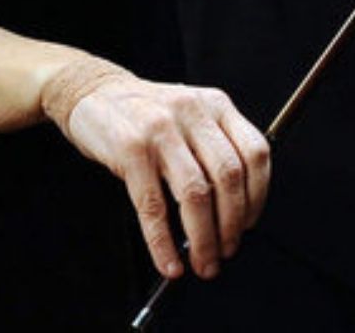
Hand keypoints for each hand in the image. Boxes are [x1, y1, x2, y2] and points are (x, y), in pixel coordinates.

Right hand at [42, 59, 270, 280]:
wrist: (96, 92)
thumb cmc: (148, 111)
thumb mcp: (193, 113)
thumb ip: (216, 146)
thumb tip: (235, 209)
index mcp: (217, 104)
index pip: (254, 151)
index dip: (258, 194)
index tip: (250, 222)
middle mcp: (194, 113)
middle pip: (228, 176)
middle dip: (231, 224)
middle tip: (227, 251)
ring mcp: (162, 130)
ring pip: (195, 193)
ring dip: (203, 238)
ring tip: (204, 261)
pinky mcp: (131, 150)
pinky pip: (153, 207)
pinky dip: (163, 243)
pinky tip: (169, 262)